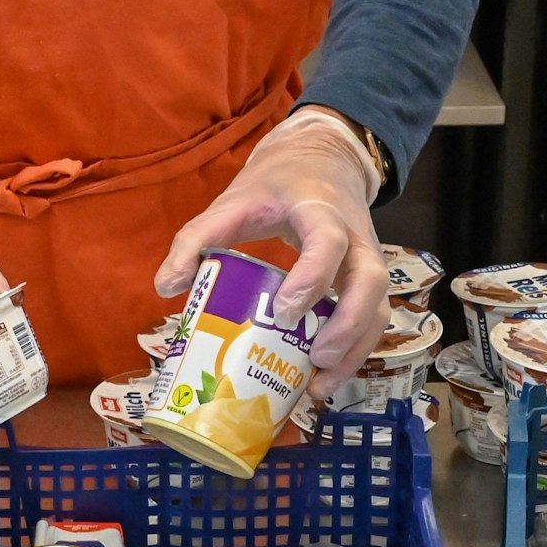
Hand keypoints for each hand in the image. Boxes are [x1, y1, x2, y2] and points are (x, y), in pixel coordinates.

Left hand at [154, 107, 389, 397]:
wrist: (322, 160)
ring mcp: (368, 259)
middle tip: (314, 358)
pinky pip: (373, 318)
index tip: (283, 312)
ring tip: (318, 386)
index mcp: (320, 210)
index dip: (312, 278)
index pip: (329, 241)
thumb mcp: (231, 202)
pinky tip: (323, 379)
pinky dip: (353, 352)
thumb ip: (195, 238)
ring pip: (380, 307)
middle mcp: (355, 237)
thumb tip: (166, 287)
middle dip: (348, 324)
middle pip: (372, 281)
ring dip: (355, 350)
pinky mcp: (367, 280)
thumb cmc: (274, 187)